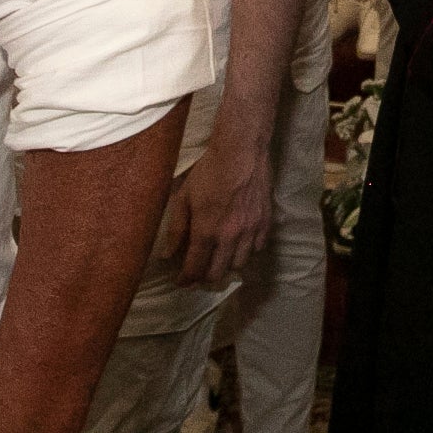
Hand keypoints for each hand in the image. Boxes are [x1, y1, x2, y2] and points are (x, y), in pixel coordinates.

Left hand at [155, 137, 270, 288]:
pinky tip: (240, 244)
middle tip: (199, 273)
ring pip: (239, 265)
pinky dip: (247, 251)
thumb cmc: (209, 171)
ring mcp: (250, 231)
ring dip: (226, 265)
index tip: (181, 281)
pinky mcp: (266, 222)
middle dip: (205, 277)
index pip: (195, 268)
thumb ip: (176, 229)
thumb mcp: (184, 197)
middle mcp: (230, 237)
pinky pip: (257, 249)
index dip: (186, 279)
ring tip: (219, 259)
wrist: (242, 151)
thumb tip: (167, 256)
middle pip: (218, 273)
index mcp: (206, 231)